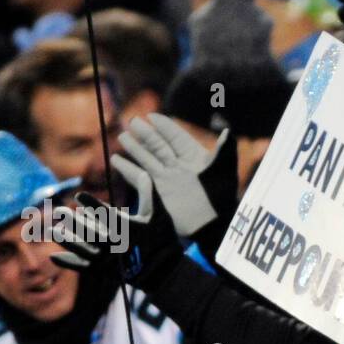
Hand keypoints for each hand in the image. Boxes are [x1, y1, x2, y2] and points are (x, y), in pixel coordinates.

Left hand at [50, 155, 182, 286]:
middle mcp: (118, 246)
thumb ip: (148, 192)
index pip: (108, 216)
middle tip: (60, 212)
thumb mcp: (158, 213)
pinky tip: (53, 257)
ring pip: (84, 251)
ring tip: (52, 231)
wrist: (163, 271)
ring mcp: (109, 261)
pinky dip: (69, 263)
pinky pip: (83, 268)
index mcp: (130, 230)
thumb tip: (143, 171)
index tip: (78, 196)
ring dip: (67, 242)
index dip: (92, 205)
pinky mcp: (104, 272)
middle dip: (75, 223)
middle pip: (92, 234)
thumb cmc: (161, 238)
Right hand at [116, 113, 237, 237]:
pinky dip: (128, 168)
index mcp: (195, 157)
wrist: (211, 227)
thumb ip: (225, 150)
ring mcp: (168, 178)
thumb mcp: (226, 172)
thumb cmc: (222, 199)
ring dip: (135, 148)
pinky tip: (116, 160)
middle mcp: (180, 165)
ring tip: (123, 137)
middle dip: (146, 133)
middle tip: (132, 121)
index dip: (165, 126)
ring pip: (148, 158)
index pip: (177, 137)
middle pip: (159, 145)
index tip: (152, 116)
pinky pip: (139, 177)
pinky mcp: (158, 192)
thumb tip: (227, 131)